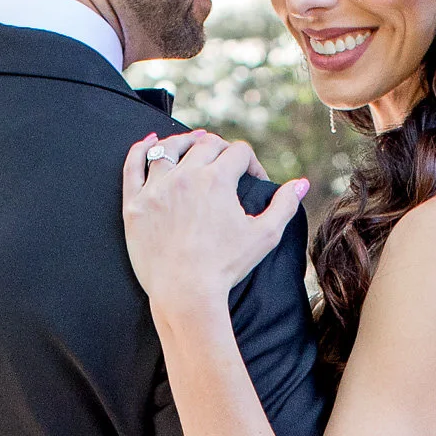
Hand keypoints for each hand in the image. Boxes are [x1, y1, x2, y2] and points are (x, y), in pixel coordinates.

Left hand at [122, 131, 308, 321]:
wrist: (185, 294)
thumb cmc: (226, 267)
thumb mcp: (264, 236)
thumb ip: (284, 205)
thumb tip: (301, 184)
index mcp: (218, 179)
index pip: (238, 151)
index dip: (251, 163)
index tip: (252, 181)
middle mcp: (186, 175)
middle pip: (205, 144)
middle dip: (220, 150)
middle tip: (225, 163)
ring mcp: (157, 188)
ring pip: (169, 147)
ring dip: (184, 142)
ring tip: (191, 146)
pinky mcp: (135, 203)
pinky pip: (134, 164)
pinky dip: (141, 148)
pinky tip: (150, 141)